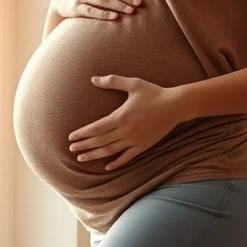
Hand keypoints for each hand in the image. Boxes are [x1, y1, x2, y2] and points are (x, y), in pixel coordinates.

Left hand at [67, 75, 183, 170]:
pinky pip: (127, 157)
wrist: (176, 105)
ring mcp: (135, 140)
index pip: (96, 128)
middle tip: (72, 149)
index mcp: (121, 116)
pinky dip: (116, 162)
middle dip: (84, 146)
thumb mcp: (133, 83)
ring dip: (95, 155)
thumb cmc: (154, 92)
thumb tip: (93, 79)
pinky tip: (107, 167)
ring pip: (110, 151)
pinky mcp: (143, 146)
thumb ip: (112, 81)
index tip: (71, 138)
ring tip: (82, 158)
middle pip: (100, 141)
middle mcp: (126, 131)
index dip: (83, 134)